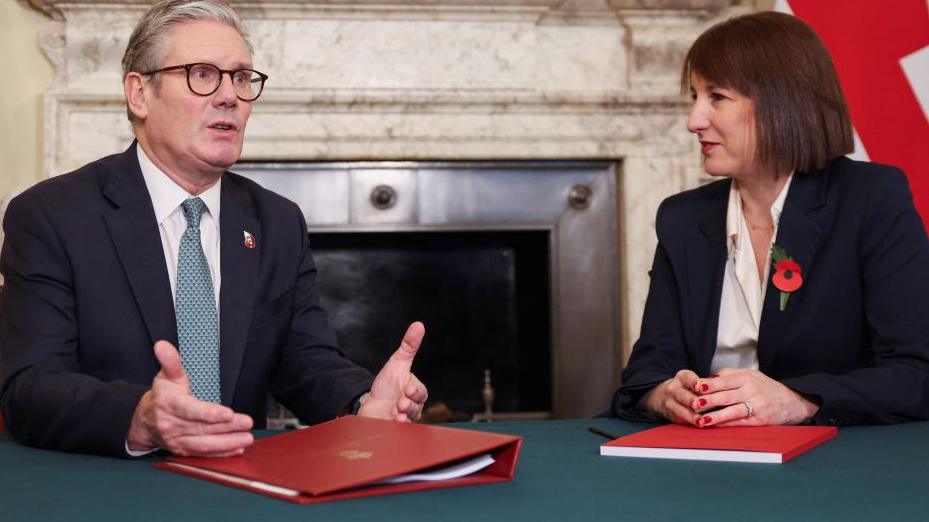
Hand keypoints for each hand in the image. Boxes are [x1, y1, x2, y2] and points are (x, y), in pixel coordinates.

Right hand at [126, 341, 253, 456]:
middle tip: (247, 423)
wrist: (144, 421)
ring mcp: (177, 440)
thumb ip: (170, 361)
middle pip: (203, 428)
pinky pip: (203, 454)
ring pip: (204, 444)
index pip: (191, 410)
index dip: (210, 414)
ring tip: (247, 439)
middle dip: (228, 428)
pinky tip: (237, 450)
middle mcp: (172, 425)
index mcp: (169, 404)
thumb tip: (162, 345)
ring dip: (227, 443)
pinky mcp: (182, 451)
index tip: (228, 413)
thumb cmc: (161, 396)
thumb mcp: (166, 376)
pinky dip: (221, 453)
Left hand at [358, 322, 428, 422]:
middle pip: (416, 408)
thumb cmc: (386, 386)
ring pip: (410, 421)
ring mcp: (404, 420)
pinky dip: (397, 428)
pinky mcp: (395, 431)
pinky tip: (393, 424)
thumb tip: (419, 325)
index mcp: (415, 392)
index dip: (415, 392)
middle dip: (410, 406)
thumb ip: (409, 346)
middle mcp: (412, 407)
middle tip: (401, 404)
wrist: (369, 407)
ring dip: (404, 417)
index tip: (407, 390)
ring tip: (396, 414)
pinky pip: (400, 432)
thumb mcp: (397, 363)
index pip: (420, 392)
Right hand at [638, 370, 701, 425]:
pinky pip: (679, 419)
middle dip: (690, 399)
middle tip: (698, 404)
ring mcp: (669, 403)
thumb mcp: (692, 380)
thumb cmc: (686, 387)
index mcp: (682, 377)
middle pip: (681, 394)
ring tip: (700, 421)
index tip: (700, 386)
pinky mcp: (670, 415)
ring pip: (678, 410)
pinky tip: (699, 425)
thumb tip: (724, 388)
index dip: (694, 382)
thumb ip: (706, 384)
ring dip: (690, 416)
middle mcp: (673, 389)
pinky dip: (690, 423)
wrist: (661, 394)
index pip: (687, 378)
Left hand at [691, 368, 818, 426]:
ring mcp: (756, 406)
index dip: (709, 384)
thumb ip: (729, 375)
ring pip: (732, 411)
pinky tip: (715, 426)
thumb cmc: (765, 387)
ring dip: (716, 416)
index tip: (695, 387)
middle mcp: (751, 391)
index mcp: (746, 378)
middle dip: (708, 400)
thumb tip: (708, 379)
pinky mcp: (760, 420)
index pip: (724, 380)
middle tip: (693, 404)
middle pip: (726, 396)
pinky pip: (740, 422)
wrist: (792, 402)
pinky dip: (726, 424)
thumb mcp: (750, 375)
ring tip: (701, 419)